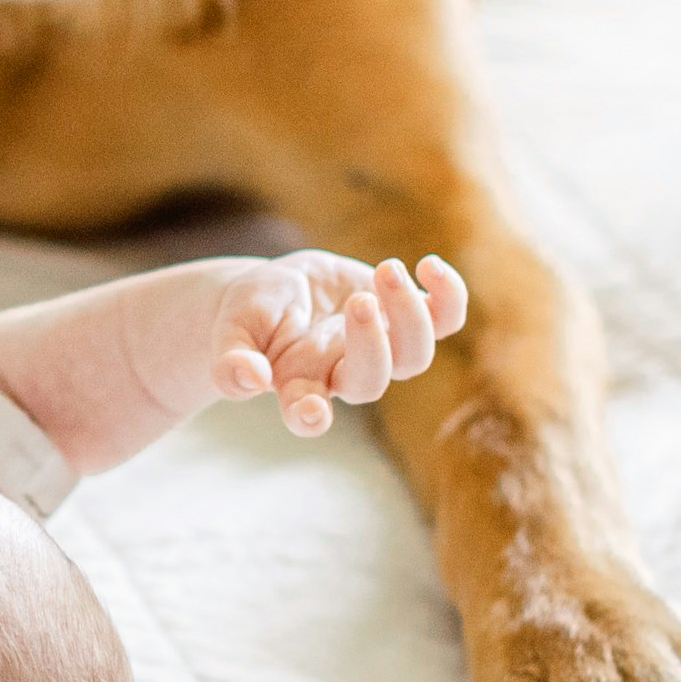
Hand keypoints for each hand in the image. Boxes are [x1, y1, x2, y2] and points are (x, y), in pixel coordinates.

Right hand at [209, 252, 465, 435]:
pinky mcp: (402, 317)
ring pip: (414, 355)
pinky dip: (449, 295)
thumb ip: (231, 359)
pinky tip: (428, 265)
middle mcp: (343, 372)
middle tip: (360, 301)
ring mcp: (380, 347)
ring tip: (387, 270)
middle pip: (371, 382)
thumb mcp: (231, 329)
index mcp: (298, 382)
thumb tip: (246, 379)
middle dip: (372, 345)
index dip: (310, 416)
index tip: (310, 411)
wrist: (280, 293)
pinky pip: (445, 318)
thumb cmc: (251, 316)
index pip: (306, 411)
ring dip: (410, 315)